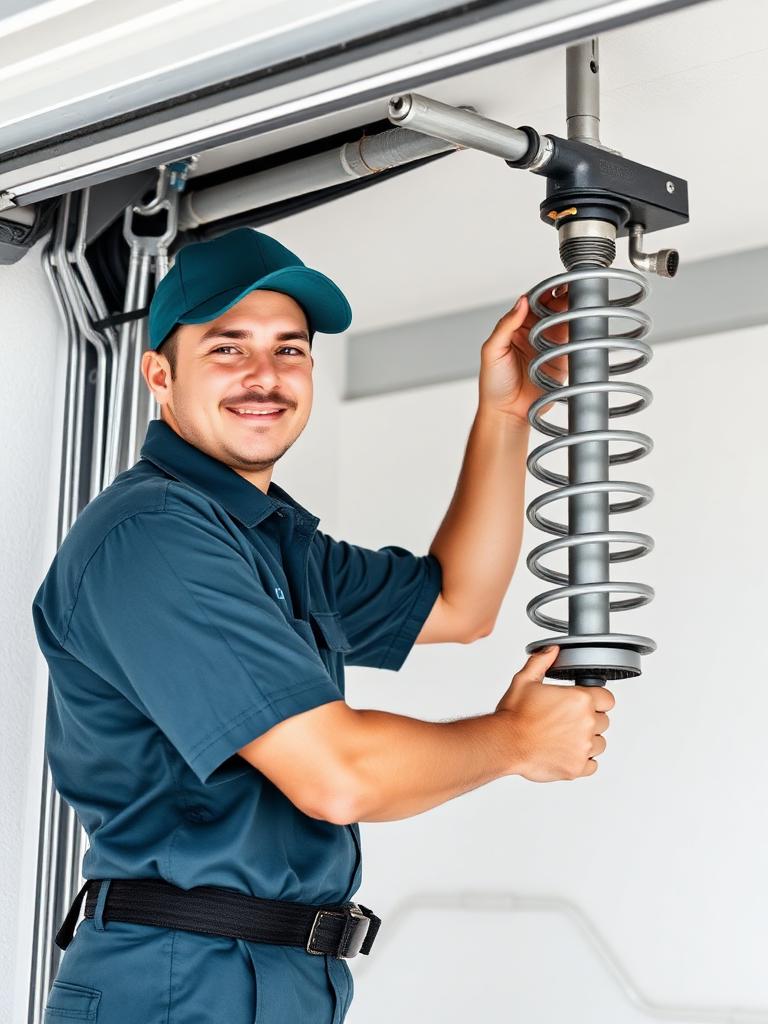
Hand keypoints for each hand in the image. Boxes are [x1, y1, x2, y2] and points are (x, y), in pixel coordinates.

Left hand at [478, 286, 569, 425]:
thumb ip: (506, 325)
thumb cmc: (493, 384)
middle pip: (553, 308)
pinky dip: (581, 331)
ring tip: (583, 302)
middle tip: (575, 290)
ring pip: (566, 321)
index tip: (556, 284)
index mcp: (515, 326)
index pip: (533, 301)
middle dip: (564, 297)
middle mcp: (534, 333)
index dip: (545, 291)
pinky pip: (574, 341)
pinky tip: (586, 322)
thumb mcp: (492, 350)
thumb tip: (522, 301)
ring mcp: (549, 345)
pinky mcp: (562, 359)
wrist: (507, 413)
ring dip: (575, 310)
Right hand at [494, 646, 614, 781]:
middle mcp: (586, 723)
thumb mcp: (525, 680)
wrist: (504, 743)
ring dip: (588, 740)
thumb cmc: (513, 715)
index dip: (596, 699)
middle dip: (590, 720)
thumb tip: (552, 650)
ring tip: (566, 737)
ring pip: (600, 743)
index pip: (608, 699)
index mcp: (580, 699)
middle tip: (568, 720)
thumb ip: (542, 661)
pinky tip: (566, 752)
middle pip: (604, 721)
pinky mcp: (577, 767)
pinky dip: (582, 760)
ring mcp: (583, 747)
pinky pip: (592, 765)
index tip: (584, 703)